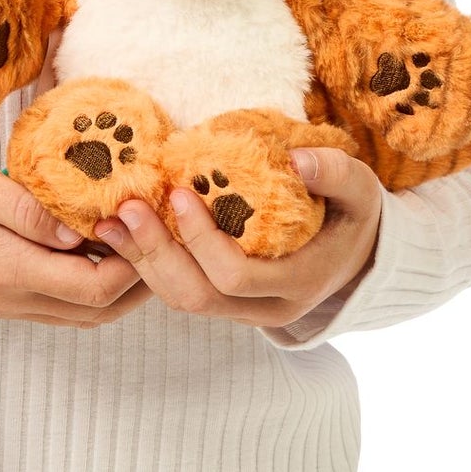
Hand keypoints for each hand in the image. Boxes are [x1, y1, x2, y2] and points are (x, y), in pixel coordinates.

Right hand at [0, 140, 151, 328]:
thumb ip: (29, 211)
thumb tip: (81, 234)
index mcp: (7, 271)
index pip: (95, 288)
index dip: (133, 261)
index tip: (145, 217)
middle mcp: (11, 299)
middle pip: (97, 311)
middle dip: (137, 279)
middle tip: (157, 232)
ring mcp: (4, 303)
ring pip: (81, 313)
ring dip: (116, 285)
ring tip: (137, 238)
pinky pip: (60, 303)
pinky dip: (89, 282)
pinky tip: (97, 245)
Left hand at [91, 148, 384, 329]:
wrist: (356, 255)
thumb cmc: (353, 215)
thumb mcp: (360, 191)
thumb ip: (336, 173)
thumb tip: (298, 160)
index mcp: (298, 284)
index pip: (235, 277)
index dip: (201, 240)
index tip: (179, 193)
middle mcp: (266, 308)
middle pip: (197, 297)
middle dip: (155, 253)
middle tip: (126, 207)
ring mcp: (242, 311)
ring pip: (179, 300)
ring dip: (141, 261)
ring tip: (110, 220)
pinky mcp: (222, 300)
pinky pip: (177, 290)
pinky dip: (147, 263)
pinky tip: (122, 231)